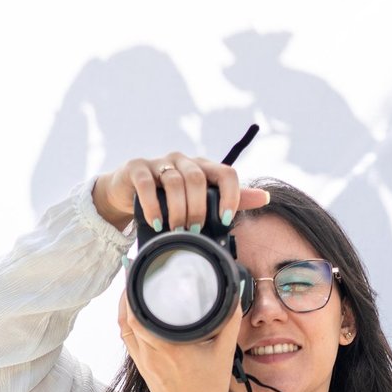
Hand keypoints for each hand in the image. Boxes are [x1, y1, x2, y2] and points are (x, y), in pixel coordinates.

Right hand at [93, 151, 268, 232]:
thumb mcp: (200, 198)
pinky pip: (146, 184)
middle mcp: (183, 160)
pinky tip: (157, 222)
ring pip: (174, 181)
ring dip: (177, 209)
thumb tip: (265, 197)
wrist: (126, 192)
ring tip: (176, 230)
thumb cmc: (168, 196)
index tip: (225, 220)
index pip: (226, 173)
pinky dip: (153, 205)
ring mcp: (159, 162)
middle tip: (194, 230)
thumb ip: (231, 198)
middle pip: (197, 179)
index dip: (230, 196)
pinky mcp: (137, 168)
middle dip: (198, 208)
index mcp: (202, 167)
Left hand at [118, 285, 250, 391]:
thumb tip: (235, 298)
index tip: (137, 276)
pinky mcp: (143, 371)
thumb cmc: (210, 390)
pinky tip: (135, 318)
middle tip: (134, 278)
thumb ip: (230, 322)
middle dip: (127, 297)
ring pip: (125, 332)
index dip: (133, 293)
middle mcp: (150, 355)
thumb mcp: (224, 353)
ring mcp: (144, 364)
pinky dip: (129, 328)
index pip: (138, 315)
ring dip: (124, 312)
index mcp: (168, 347)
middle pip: (127, 320)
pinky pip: (130, 344)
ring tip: (130, 293)